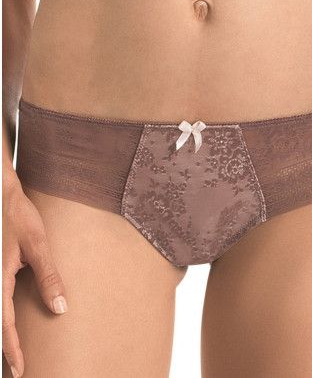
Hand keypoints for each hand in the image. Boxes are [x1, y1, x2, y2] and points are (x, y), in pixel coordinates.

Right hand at [2, 171, 67, 377]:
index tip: (19, 370)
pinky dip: (3, 315)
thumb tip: (61, 307)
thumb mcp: (37, 246)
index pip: (4, 324)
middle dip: (5, 346)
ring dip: (4, 331)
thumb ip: (49, 276)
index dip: (12, 349)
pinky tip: (10, 320)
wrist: (2, 194)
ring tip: (13, 351)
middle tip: (15, 368)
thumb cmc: (18, 217)